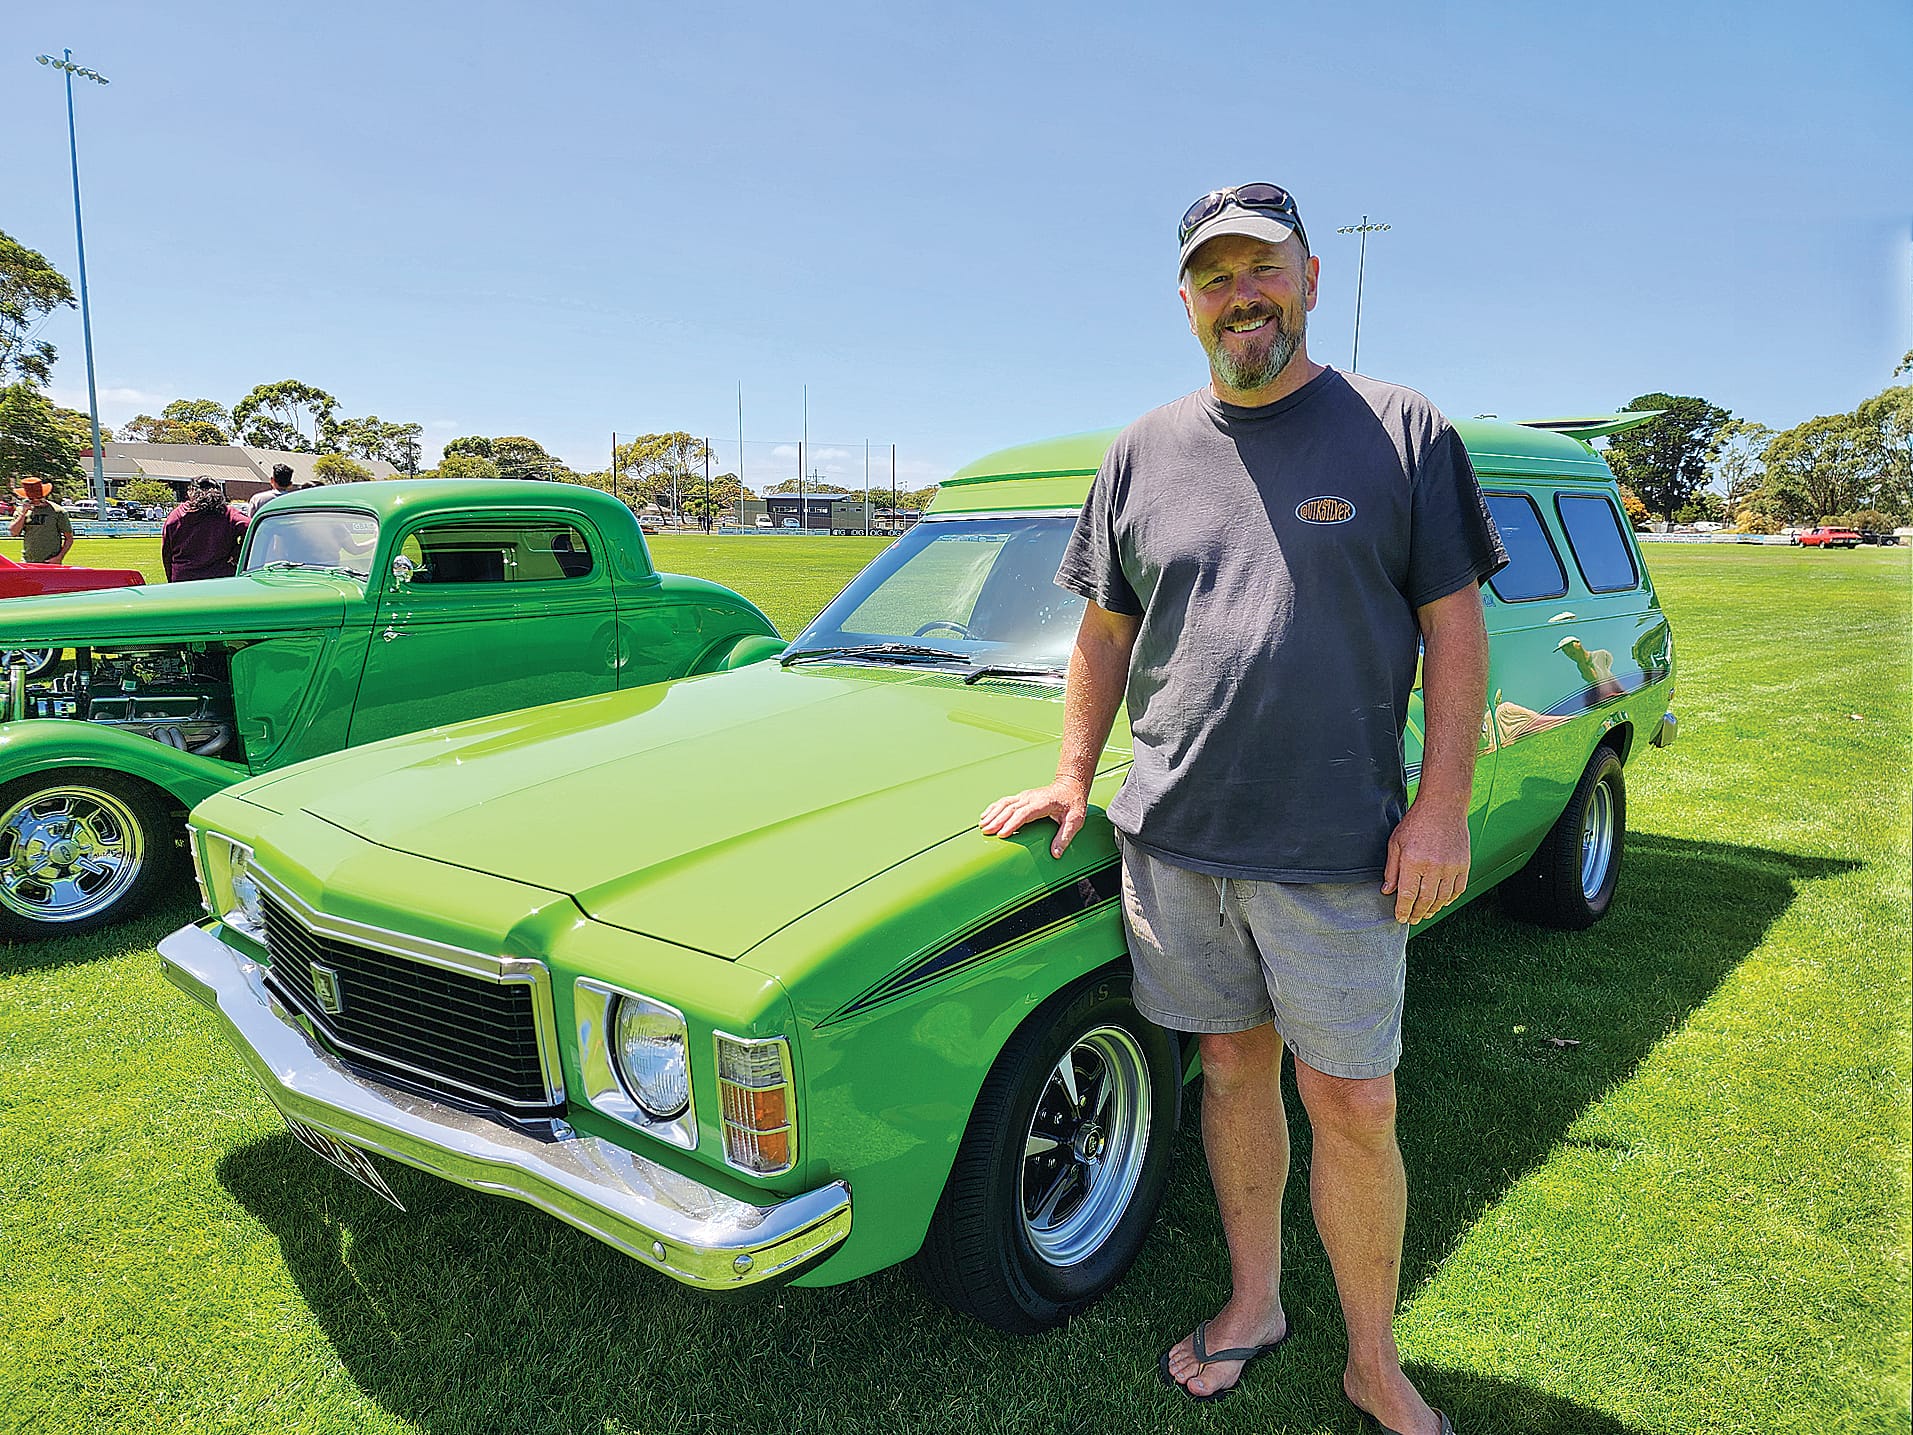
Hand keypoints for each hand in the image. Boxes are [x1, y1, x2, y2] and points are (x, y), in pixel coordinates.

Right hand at [979, 777, 1089, 858]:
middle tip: (986, 832)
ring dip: (993, 814)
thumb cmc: (1073, 803)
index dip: (1012, 823)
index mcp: (1043, 803)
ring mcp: (1025, 796)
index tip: (1002, 833)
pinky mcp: (1022, 797)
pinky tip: (985, 815)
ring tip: (982, 825)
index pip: (1024, 813)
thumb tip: (1055, 854)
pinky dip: (993, 808)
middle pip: (1011, 808)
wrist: (1070, 786)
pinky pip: (1005, 801)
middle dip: (997, 820)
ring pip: (1005, 803)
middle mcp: (1031, 797)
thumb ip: (1065, 837)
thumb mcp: (1075, 821)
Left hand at [1381, 802, 1469, 923]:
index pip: (1407, 895)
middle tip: (1412, 919)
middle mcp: (1434, 867)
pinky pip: (1458, 890)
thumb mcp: (1396, 843)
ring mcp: (1451, 867)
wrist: (1443, 807)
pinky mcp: (1464, 865)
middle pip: (1425, 900)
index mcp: (1414, 862)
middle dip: (1417, 913)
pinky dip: (1449, 899)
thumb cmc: (1417, 822)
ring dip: (1433, 909)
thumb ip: (1392, 869)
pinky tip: (1441, 902)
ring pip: (1442, 898)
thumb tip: (1387, 890)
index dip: (1403, 910)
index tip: (1400, 918)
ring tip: (1425, 913)